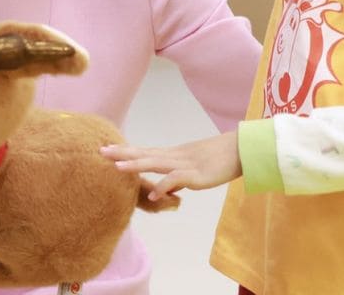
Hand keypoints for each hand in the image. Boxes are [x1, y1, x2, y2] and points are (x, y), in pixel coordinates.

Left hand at [101, 131, 240, 201]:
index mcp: (174, 155)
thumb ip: (178, 178)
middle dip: (122, 153)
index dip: (126, 151)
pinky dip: (163, 186)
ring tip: (117, 167)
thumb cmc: (219, 159)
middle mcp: (175, 157)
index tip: (107, 148)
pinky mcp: (196, 175)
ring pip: (156, 163)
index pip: (145, 151)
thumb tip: (166, 189)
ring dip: (136, 165)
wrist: (242, 150)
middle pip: (145, 153)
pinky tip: (152, 194)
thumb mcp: (194, 168)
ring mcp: (185, 164)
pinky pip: (176, 179)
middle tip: (101, 151)